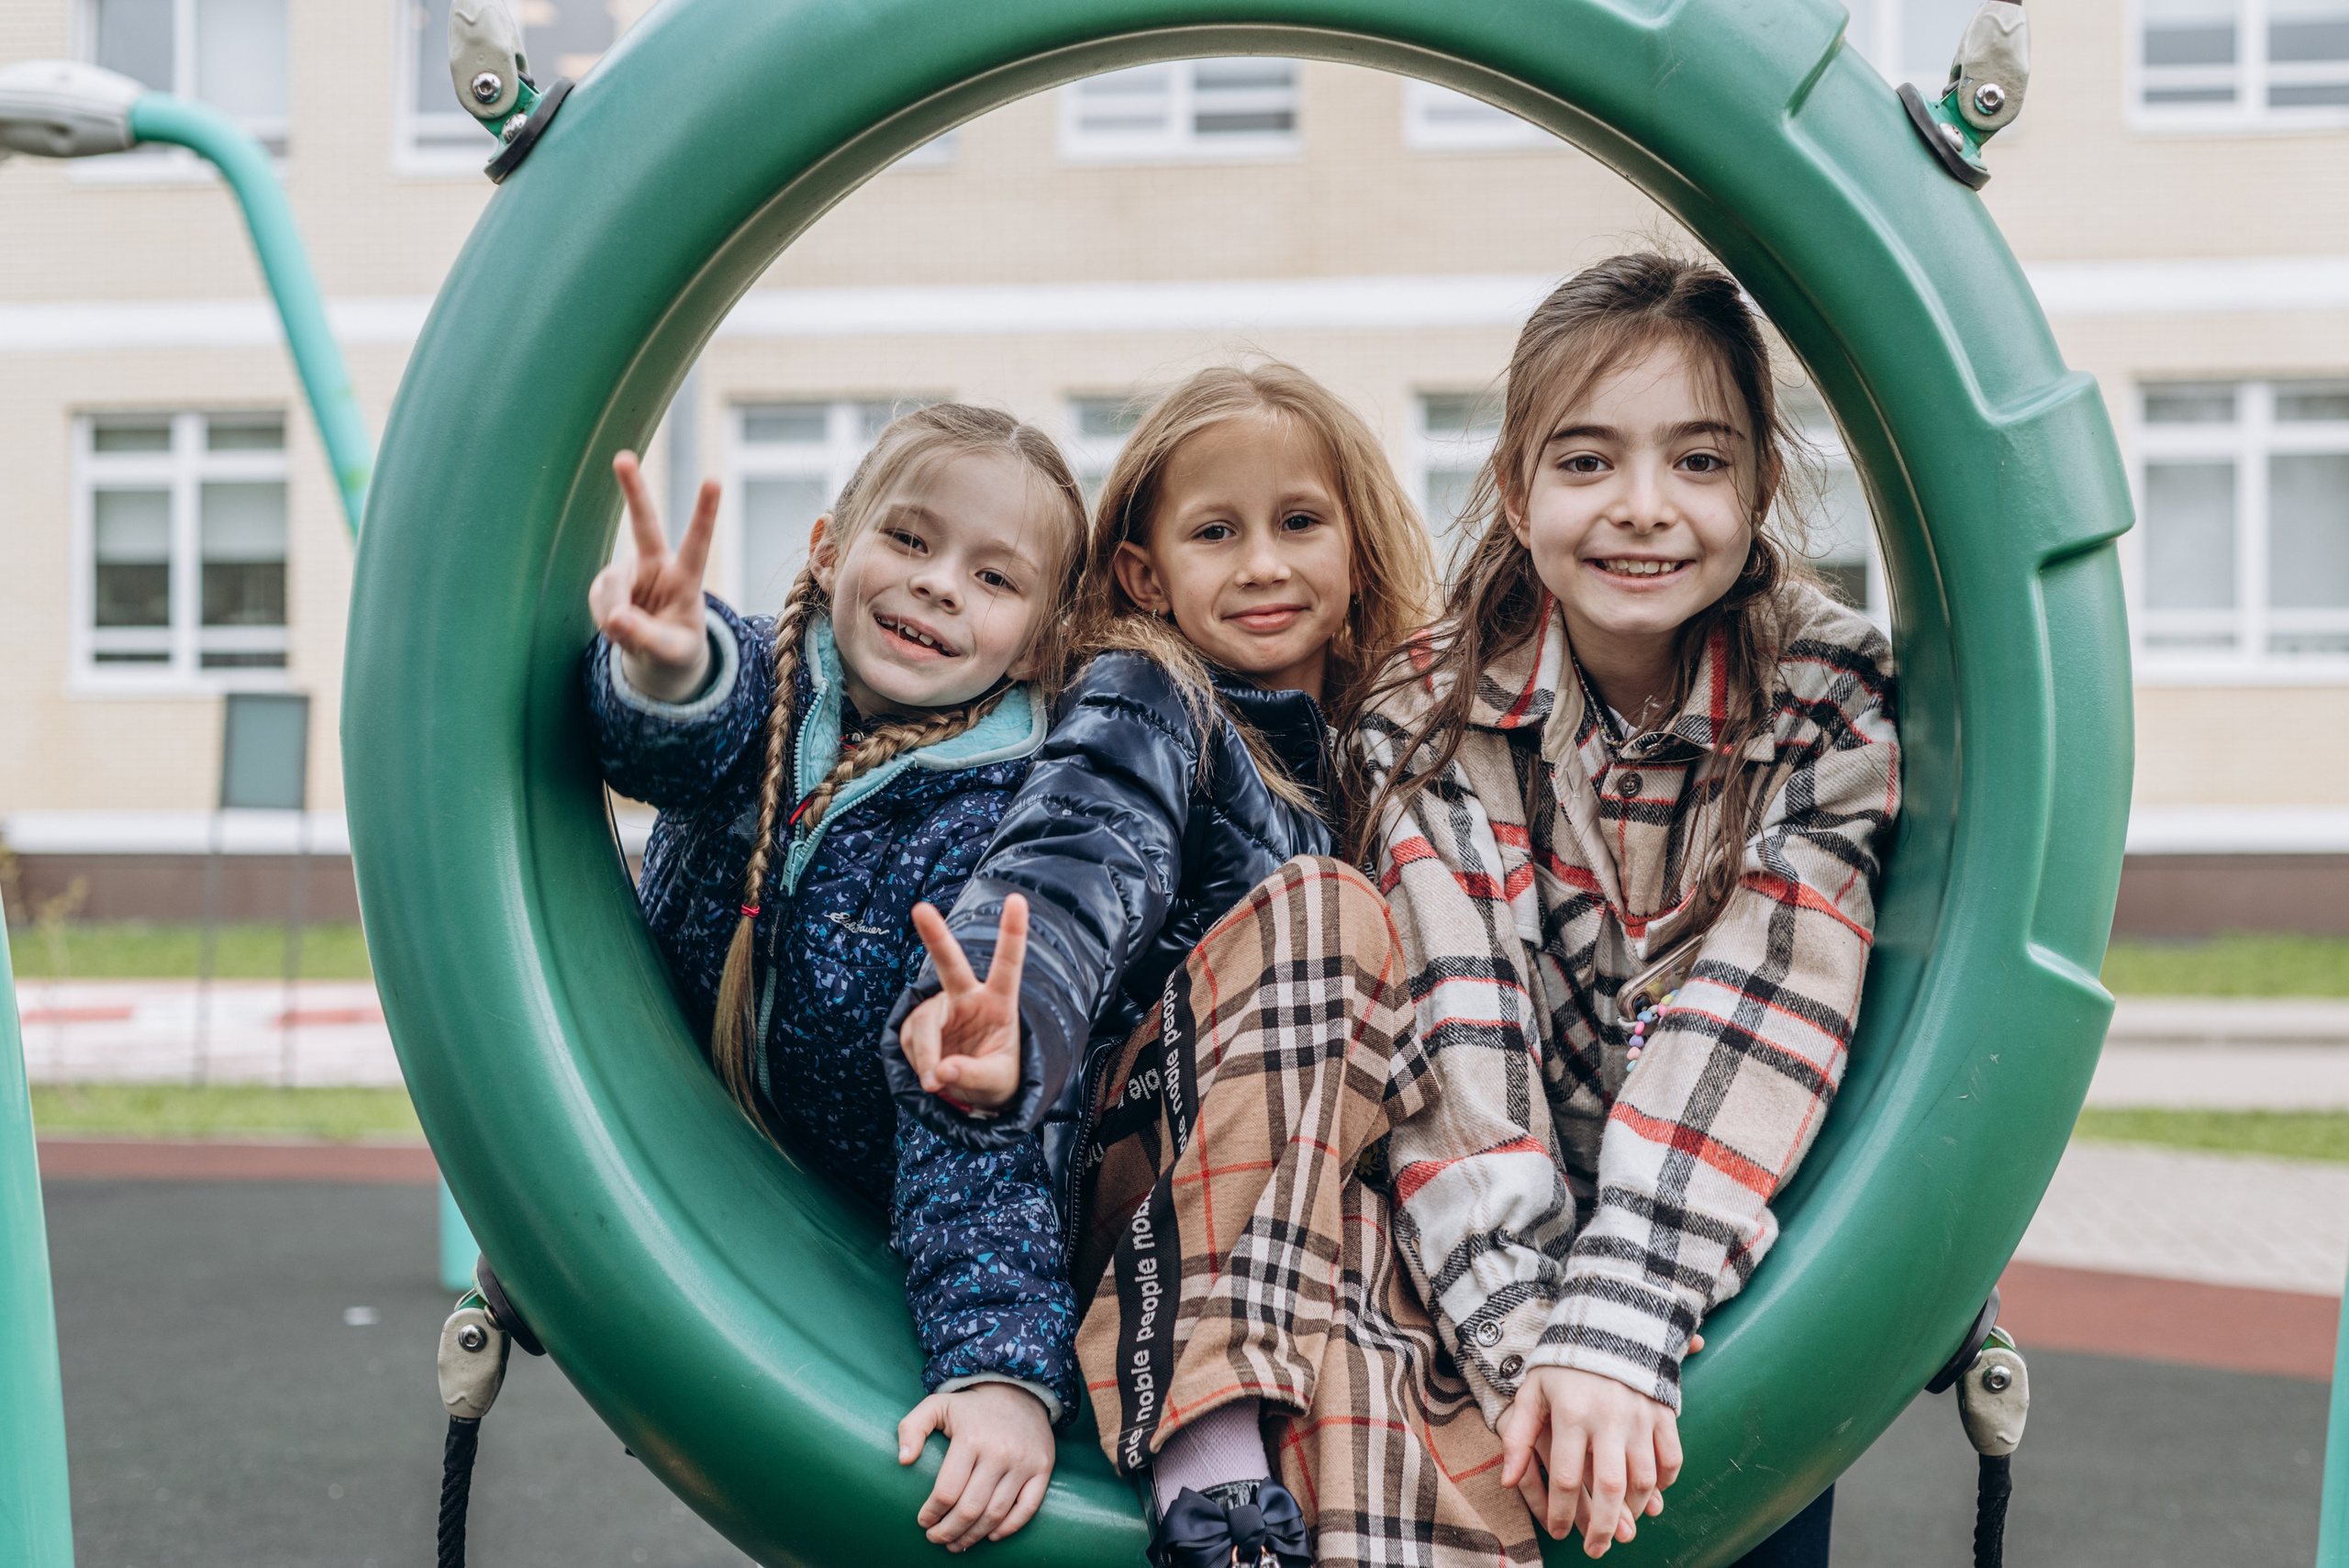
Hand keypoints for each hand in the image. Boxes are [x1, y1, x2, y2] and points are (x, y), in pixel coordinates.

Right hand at [588, 450, 719, 702]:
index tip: (714, 480)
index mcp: (686, 577)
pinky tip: (618, 628)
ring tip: (626, 634)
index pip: (697, 542)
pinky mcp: (608, 584)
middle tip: (623, 458)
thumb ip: (648, 637)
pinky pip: (598, 598)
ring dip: (613, 613)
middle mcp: (657, 565)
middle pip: (644, 523)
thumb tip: (616, 618)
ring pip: (611, 584)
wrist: (658, 654)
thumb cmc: (676, 649)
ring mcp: (629, 572)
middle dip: (633, 490)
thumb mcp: (671, 651)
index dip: (704, 513)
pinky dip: (604, 618)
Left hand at [897, 1382, 1055, 1550]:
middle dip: (947, 1531)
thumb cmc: (971, 1405)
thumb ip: (912, 1427)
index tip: (923, 1521)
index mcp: (971, 1438)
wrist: (1019, 1388)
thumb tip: (904, 1460)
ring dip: (973, 1536)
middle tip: (935, 1539)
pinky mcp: (1042, 1468)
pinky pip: (1027, 1508)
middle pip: (970, 1508)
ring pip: (995, 1514)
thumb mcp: (937, 1404)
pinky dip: (1008, 1528)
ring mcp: (1024, 1462)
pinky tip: (991, 1536)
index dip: (931, 1513)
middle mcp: (1000, 1452)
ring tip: (956, 1544)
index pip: (947, 1491)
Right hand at [898, 897, 1028, 1112]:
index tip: (1017, 900)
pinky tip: (930, 1074)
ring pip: (923, 1026)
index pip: (1007, 965)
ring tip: (935, 1083)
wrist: (974, 1092)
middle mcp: (967, 998)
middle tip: (920, 909)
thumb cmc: (997, 1078)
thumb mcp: (997, 1083)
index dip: (1012, 933)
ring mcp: (939, 1008)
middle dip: (934, 935)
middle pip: (949, 964)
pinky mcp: (917, 1023)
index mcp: (999, 1003)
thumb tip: (940, 1070)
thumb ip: (972, 1075)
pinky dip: (918, 1063)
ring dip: (925, 1056)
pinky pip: (909, 1041)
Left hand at [1498, 1365, 1682, 1557]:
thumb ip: (1518, 1436)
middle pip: (1608, 1487)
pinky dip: (1664, 1483)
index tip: (1556, 1532)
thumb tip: (1508, 1482)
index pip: (1563, 1477)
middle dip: (1600, 1526)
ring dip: (1633, 1510)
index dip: (1559, 1512)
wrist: (1607, 1319)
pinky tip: (1650, 1496)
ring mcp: (1640, 1416)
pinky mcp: (1663, 1412)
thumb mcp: (1532, 1391)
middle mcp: (1608, 1418)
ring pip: (1643, 1479)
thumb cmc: (1562, 1362)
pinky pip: (1671, 1458)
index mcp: (1571, 1414)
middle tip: (1595, 1549)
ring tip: (1620, 1527)